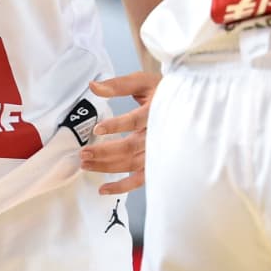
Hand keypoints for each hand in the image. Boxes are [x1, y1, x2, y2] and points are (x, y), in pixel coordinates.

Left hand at [80, 71, 155, 195]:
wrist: (187, 105)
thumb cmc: (163, 93)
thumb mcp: (142, 82)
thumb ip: (118, 85)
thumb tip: (93, 86)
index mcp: (157, 112)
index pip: (136, 121)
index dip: (117, 126)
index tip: (97, 129)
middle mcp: (159, 134)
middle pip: (130, 147)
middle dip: (104, 152)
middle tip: (84, 152)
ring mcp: (158, 151)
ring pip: (131, 164)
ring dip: (107, 167)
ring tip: (86, 164)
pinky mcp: (156, 163)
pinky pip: (140, 179)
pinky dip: (122, 187)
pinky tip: (104, 189)